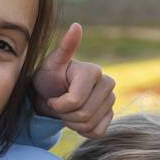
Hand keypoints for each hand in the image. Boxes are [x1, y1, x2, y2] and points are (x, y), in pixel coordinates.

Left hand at [31, 22, 114, 137]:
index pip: (75, 101)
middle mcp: (108, 83)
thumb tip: (76, 26)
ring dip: (72, 123)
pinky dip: (83, 131)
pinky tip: (76, 119)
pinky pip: (98, 132)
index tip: (52, 97)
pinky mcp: (111, 115)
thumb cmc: (48, 78)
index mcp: (94, 71)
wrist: (51, 95)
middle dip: (65, 115)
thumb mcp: (51, 63)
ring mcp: (111, 100)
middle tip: (58, 105)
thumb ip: (64, 47)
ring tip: (67, 111)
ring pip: (90, 125)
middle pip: (84, 115)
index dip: (58, 104)